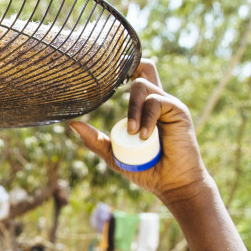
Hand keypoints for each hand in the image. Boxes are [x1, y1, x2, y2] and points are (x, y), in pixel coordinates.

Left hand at [69, 60, 210, 206]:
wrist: (172, 183)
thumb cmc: (146, 169)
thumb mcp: (114, 154)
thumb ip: (95, 140)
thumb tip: (72, 124)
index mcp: (144, 107)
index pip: (137, 75)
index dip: (126, 66)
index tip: (108, 71)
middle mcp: (157, 101)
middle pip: (144, 67)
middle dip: (126, 71)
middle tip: (115, 87)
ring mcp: (168, 104)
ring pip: (142, 86)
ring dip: (132, 108)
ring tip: (133, 133)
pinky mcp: (178, 110)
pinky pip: (156, 102)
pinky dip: (146, 118)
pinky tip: (143, 136)